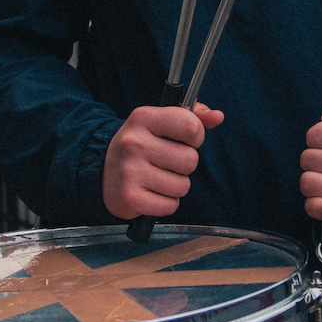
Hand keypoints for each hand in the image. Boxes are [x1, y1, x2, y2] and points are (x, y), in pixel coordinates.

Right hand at [103, 102, 223, 218]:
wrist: (104, 170)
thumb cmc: (141, 144)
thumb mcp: (161, 122)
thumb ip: (192, 115)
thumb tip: (218, 116)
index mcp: (144, 118)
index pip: (191, 126)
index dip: (195, 136)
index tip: (184, 140)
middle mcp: (134, 142)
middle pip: (190, 160)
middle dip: (185, 164)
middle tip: (167, 161)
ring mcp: (130, 171)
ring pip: (183, 186)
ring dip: (176, 185)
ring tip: (158, 177)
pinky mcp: (130, 197)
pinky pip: (170, 206)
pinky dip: (166, 203)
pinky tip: (152, 192)